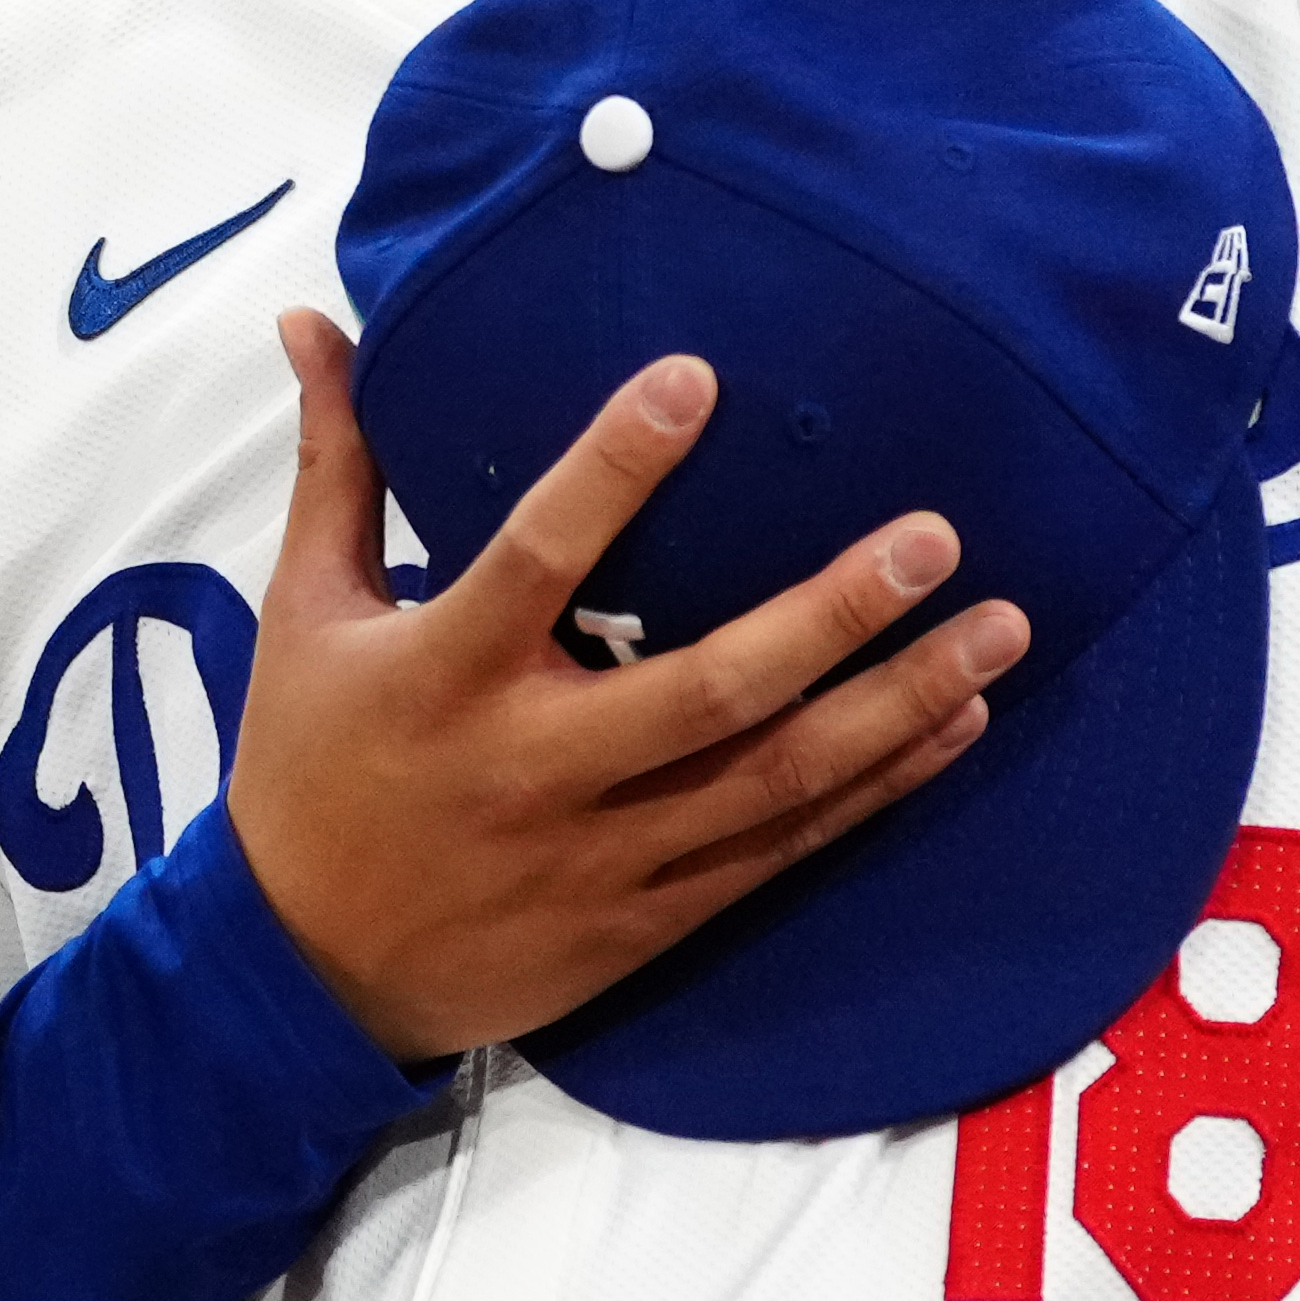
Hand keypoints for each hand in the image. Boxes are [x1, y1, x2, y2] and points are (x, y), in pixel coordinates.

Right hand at [218, 310, 1028, 1065]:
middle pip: (708, 688)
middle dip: (831, 613)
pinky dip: (874, 792)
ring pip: (774, 778)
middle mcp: (533, 768)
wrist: (305, 978)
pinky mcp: (646, 922)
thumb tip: (311, 322)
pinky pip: (781, 852)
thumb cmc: (306, 770)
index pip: (537, 557)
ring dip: (895, 705)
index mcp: (443, 676)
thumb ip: (338, 468)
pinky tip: (953, 728)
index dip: (613, 469)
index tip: (695, 379)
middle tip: (932, 536)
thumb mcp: (302, 613)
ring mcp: (601, 855)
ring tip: (996, 631)